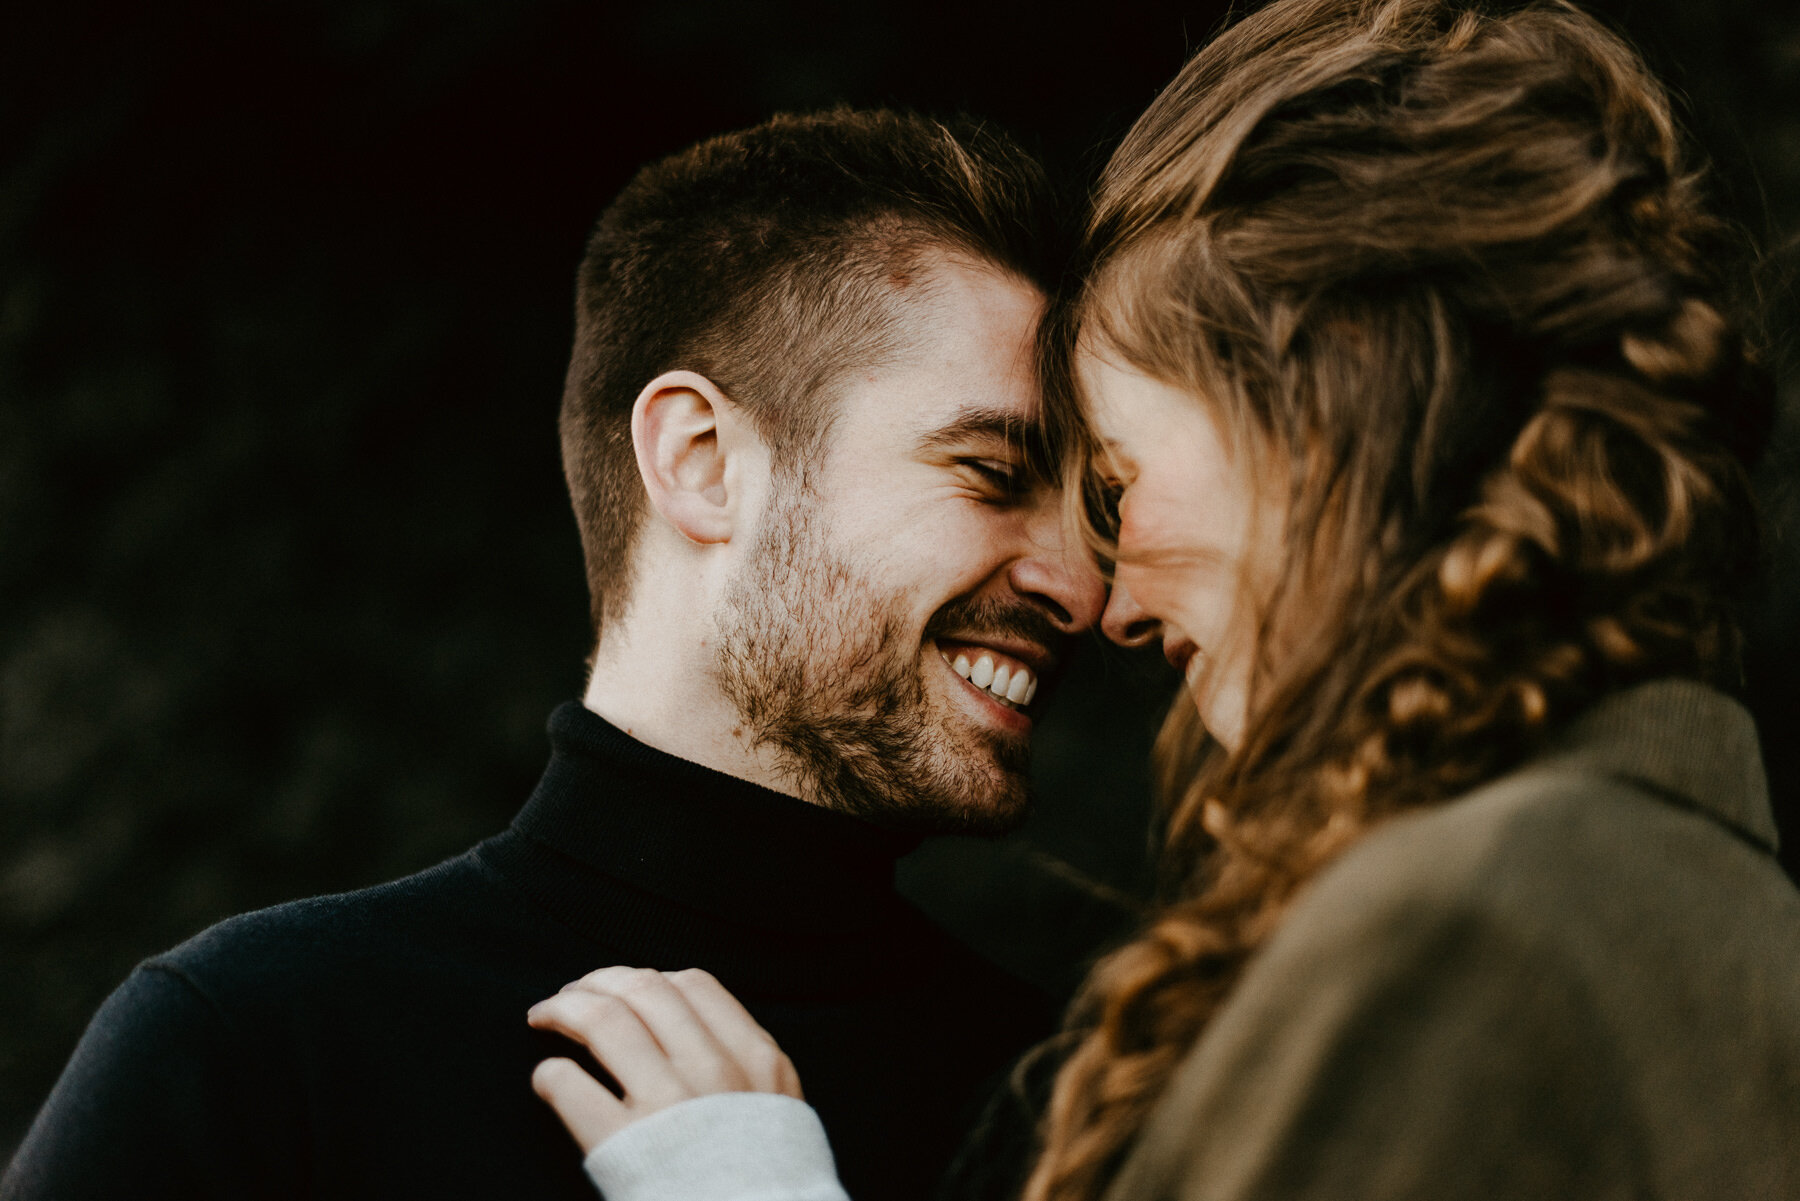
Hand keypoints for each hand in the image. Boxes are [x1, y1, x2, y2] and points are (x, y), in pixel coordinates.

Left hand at [528, 966, 803, 1152]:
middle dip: (597, 982)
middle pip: (642, 990)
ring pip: (603, 1021)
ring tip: (544, 1015)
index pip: (692, 985)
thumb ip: (744, 1066)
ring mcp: (666, 1106)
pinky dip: (551, 1073)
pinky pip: (569, 1084)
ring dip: (564, 1008)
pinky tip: (548, 1077)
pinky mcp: (622, 1147)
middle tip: (572, 993)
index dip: (647, 977)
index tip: (624, 987)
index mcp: (755, 1059)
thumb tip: (687, 1023)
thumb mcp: (777, 1110)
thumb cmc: (762, 1182)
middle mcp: (711, 1071)